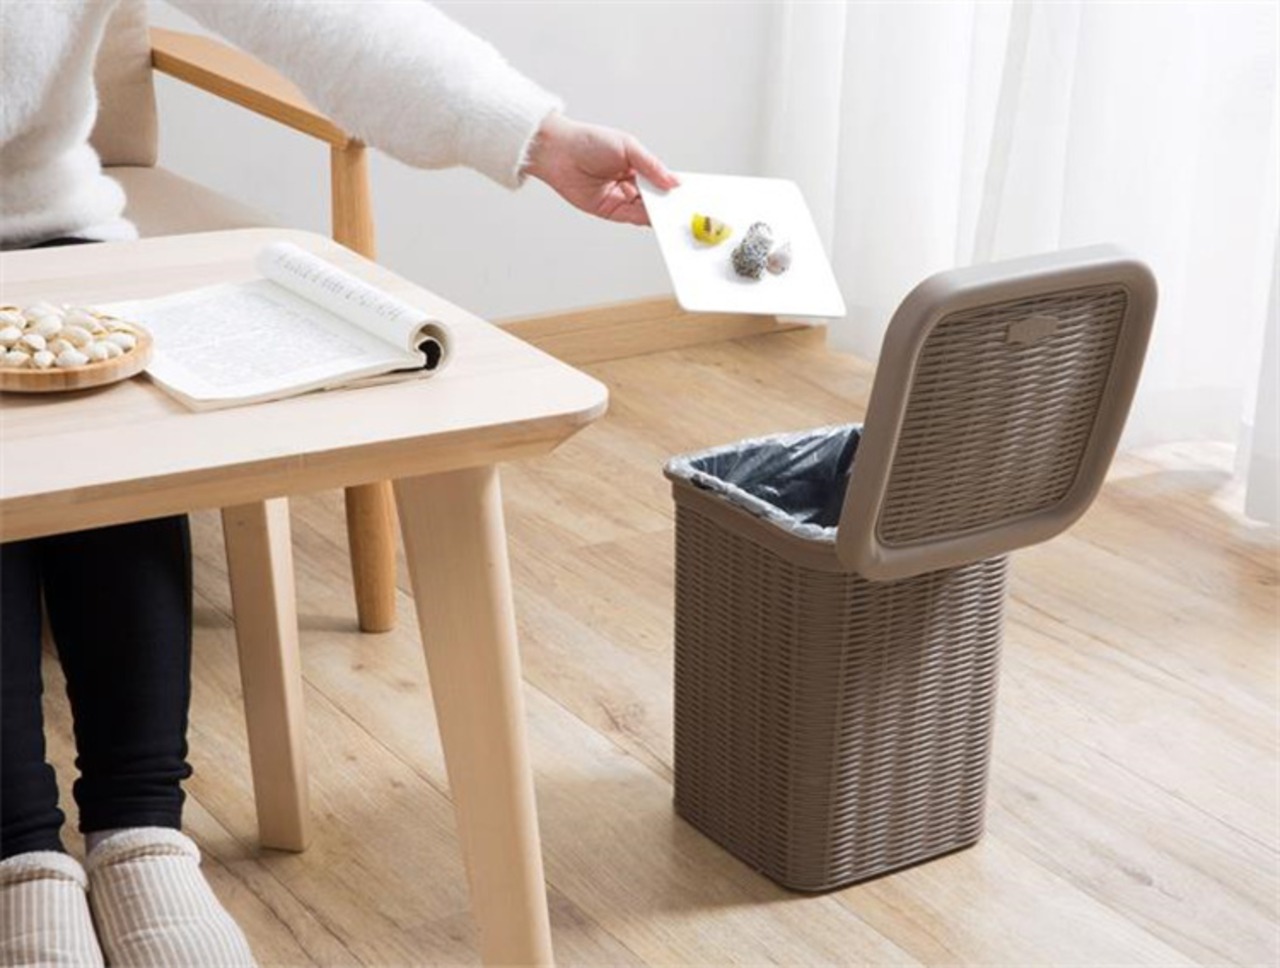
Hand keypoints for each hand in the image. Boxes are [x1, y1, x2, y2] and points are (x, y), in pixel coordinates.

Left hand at [524, 114, 678, 225]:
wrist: (559, 152)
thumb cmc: (589, 141)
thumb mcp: (628, 147)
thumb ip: (652, 166)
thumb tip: (674, 182)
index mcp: (639, 166)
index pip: (662, 180)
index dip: (676, 188)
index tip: (693, 195)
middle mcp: (632, 183)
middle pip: (657, 198)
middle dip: (671, 204)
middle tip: (688, 210)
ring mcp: (621, 198)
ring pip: (647, 210)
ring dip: (661, 214)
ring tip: (676, 215)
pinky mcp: (610, 211)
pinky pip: (632, 217)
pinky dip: (646, 219)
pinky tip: (658, 218)